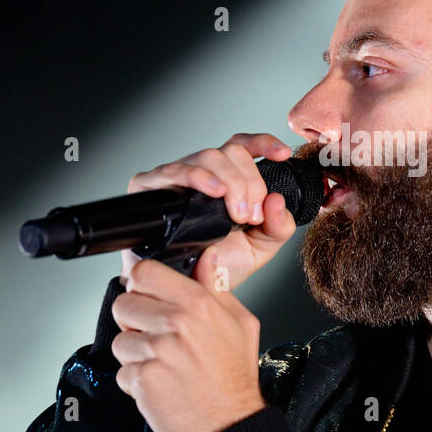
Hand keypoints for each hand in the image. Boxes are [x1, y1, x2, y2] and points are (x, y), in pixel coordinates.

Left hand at [111, 249, 266, 431]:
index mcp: (198, 303)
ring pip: (119, 340)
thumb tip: (208, 258)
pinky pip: (122, 371)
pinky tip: (160, 384)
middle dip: (135, 322)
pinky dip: (136, 382)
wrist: (231, 426)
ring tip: (162, 365)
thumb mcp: (239, 323)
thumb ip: (216, 288)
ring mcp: (158, 351)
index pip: (144, 272)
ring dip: (134, 355)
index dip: (142, 285)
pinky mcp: (143, 379)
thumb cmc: (235, 377)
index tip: (148, 298)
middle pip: (124, 303)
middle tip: (157, 338)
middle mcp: (176, 323)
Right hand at [120, 133, 297, 287]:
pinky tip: (214, 191)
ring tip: (237, 214)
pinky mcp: (150, 186)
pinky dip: (198, 177)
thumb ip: (279, 225)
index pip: (242, 147)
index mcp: (227, 178)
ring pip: (208, 157)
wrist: (189, 289)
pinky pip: (174, 170)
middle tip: (250, 216)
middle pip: (230, 152)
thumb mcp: (261, 246)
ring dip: (230, 182)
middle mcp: (201, 172)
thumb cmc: (220, 264)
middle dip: (249, 182)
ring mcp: (176, 177)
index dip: (262, 143)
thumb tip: (276, 200)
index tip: (282, 154)